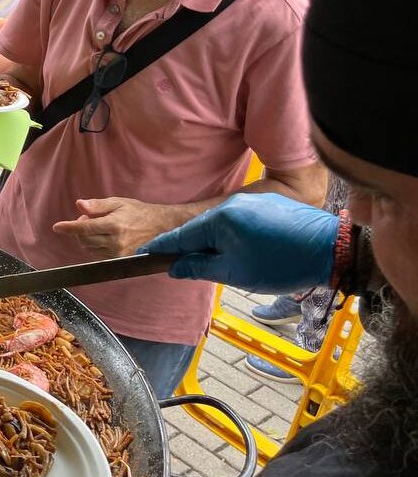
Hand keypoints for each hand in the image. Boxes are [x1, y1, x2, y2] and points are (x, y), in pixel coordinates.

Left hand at [53, 197, 188, 258]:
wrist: (162, 227)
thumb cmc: (139, 212)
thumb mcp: (119, 203)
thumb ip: (97, 205)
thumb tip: (79, 205)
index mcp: (115, 225)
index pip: (85, 228)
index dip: (69, 228)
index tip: (57, 227)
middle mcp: (116, 242)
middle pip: (84, 239)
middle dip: (78, 229)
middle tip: (86, 218)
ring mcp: (119, 253)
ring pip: (89, 248)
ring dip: (86, 237)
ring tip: (97, 226)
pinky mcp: (120, 260)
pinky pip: (98, 254)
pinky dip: (94, 245)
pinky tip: (102, 236)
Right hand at [137, 193, 337, 293]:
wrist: (331, 250)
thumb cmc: (281, 263)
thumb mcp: (234, 273)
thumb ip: (200, 267)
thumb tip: (175, 267)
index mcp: (219, 219)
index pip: (180, 235)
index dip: (162, 248)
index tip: (145, 254)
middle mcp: (233, 204)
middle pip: (201, 229)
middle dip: (191, 248)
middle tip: (184, 267)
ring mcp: (253, 203)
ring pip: (223, 225)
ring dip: (216, 244)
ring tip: (221, 264)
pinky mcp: (271, 207)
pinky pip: (242, 221)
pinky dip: (235, 237)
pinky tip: (245, 252)